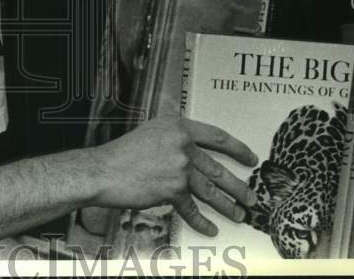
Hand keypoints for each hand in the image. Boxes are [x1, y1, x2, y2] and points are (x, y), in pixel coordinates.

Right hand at [90, 116, 258, 236]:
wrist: (102, 171)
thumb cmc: (123, 154)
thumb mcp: (151, 133)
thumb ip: (174, 138)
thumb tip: (195, 152)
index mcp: (178, 126)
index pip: (217, 137)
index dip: (238, 149)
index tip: (251, 159)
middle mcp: (182, 144)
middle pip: (218, 167)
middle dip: (238, 186)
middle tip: (251, 197)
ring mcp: (178, 167)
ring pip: (211, 189)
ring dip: (227, 205)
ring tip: (238, 214)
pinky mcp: (172, 189)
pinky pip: (192, 208)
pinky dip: (201, 221)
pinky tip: (210, 228)